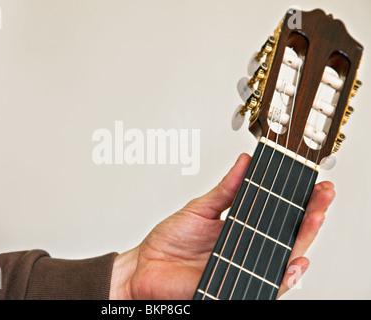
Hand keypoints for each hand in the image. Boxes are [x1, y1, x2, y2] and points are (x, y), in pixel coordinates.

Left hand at [109, 153, 335, 299]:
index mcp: (239, 230)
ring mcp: (242, 269)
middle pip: (286, 237)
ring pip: (283, 261)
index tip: (313, 185)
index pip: (276, 217)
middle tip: (322, 197)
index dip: (297, 203)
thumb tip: (245, 164)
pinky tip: (294, 262)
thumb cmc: (168, 242)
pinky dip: (283, 277)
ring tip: (314, 219)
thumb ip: (226, 190)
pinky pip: (266, 286)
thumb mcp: (200, 209)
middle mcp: (245, 251)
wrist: (145, 265)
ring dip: (302, 242)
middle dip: (309, 217)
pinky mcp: (235, 288)